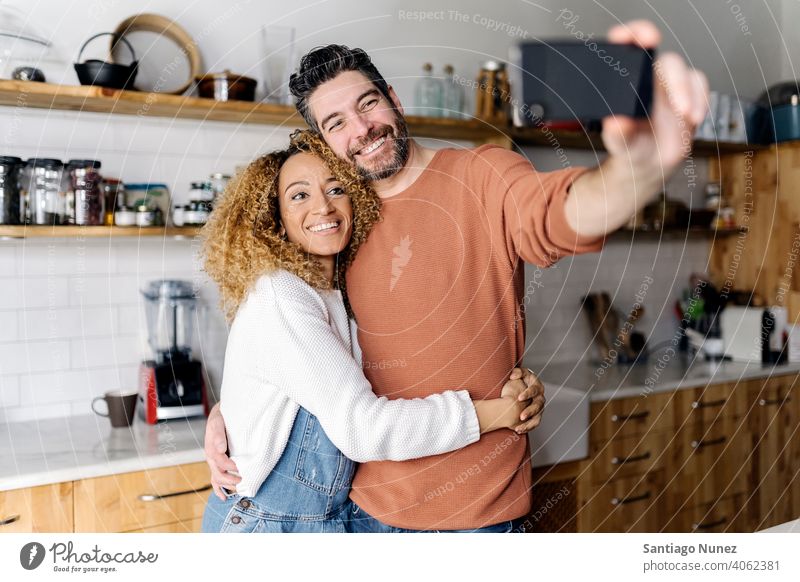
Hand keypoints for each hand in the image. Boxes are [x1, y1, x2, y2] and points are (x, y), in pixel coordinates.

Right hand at [204, 403, 240, 500]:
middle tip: (244, 481)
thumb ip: (218, 435)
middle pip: (219, 475)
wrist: (220, 415)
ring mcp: (214, 462)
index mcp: (211, 449)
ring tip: (240, 488)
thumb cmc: (221, 418)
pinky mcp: (217, 464)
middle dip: (231, 480)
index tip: (242, 467)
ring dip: (228, 485)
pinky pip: (215, 480)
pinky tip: (224, 497)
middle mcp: (211, 458)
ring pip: (217, 479)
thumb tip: (221, 449)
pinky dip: (218, 490)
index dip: (232, 467)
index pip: (221, 463)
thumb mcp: (218, 423)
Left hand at [502, 367, 545, 433]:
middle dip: (530, 411)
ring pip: (537, 418)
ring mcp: (538, 408)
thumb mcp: (519, 373)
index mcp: (537, 386)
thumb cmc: (519, 379)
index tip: (520, 398)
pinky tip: (518, 430)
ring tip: (519, 428)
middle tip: (521, 416)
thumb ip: (517, 372)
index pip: (534, 390)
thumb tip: (514, 375)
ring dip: (528, 424)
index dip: (528, 394)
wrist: (521, 388)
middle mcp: (540, 398)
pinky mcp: (535, 416)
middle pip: (538, 406)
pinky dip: (527, 428)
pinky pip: (533, 424)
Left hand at [602, 20, 708, 173]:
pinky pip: (700, 87)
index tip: (645, 37)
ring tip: (686, 115)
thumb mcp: (620, 145)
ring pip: (686, 73)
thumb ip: (617, 135)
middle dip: (674, 77)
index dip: (635, 34)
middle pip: (667, 62)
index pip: (629, 47)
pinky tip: (694, 118)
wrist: (649, 166)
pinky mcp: (689, 97)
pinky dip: (701, 100)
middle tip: (677, 102)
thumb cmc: (630, 148)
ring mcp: (671, 88)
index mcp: (626, 83)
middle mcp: (650, 80)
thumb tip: (615, 123)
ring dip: (689, 92)